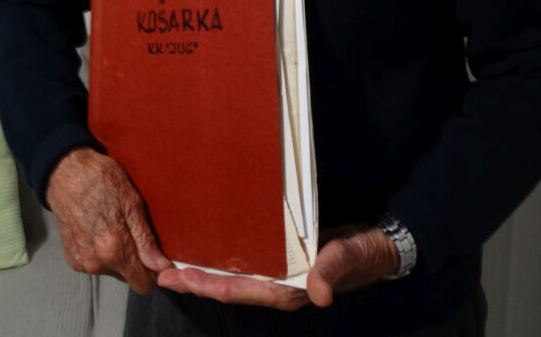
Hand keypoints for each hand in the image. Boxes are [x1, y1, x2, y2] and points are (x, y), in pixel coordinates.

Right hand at [46, 147, 171, 293]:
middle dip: (135, 262)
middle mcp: (96, 263)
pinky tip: (100, 231)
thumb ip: (146, 240)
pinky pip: (97, 265)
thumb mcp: (132, 203)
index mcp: (114, 249)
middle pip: (128, 277)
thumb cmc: (102, 181)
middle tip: (134, 232)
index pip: (142, 283)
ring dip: (118, 257)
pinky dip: (102, 254)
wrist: (66, 174)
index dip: (153, 272)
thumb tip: (162, 266)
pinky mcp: (72, 260)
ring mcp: (82, 263)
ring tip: (116, 228)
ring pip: (112, 271)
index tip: (156, 257)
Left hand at [156, 223, 398, 309]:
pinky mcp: (283, 261)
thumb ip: (333, 269)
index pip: (241, 289)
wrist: (378, 246)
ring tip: (175, 264)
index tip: (180, 277)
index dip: (209, 285)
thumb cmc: (363, 251)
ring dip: (205, 272)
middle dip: (196, 281)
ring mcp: (280, 275)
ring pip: (235, 277)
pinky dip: (225, 260)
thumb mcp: (349, 256)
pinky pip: (248, 264)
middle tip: (162, 272)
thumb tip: (318, 294)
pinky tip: (209, 249)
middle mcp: (279, 285)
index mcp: (289, 289)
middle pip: (229, 287)